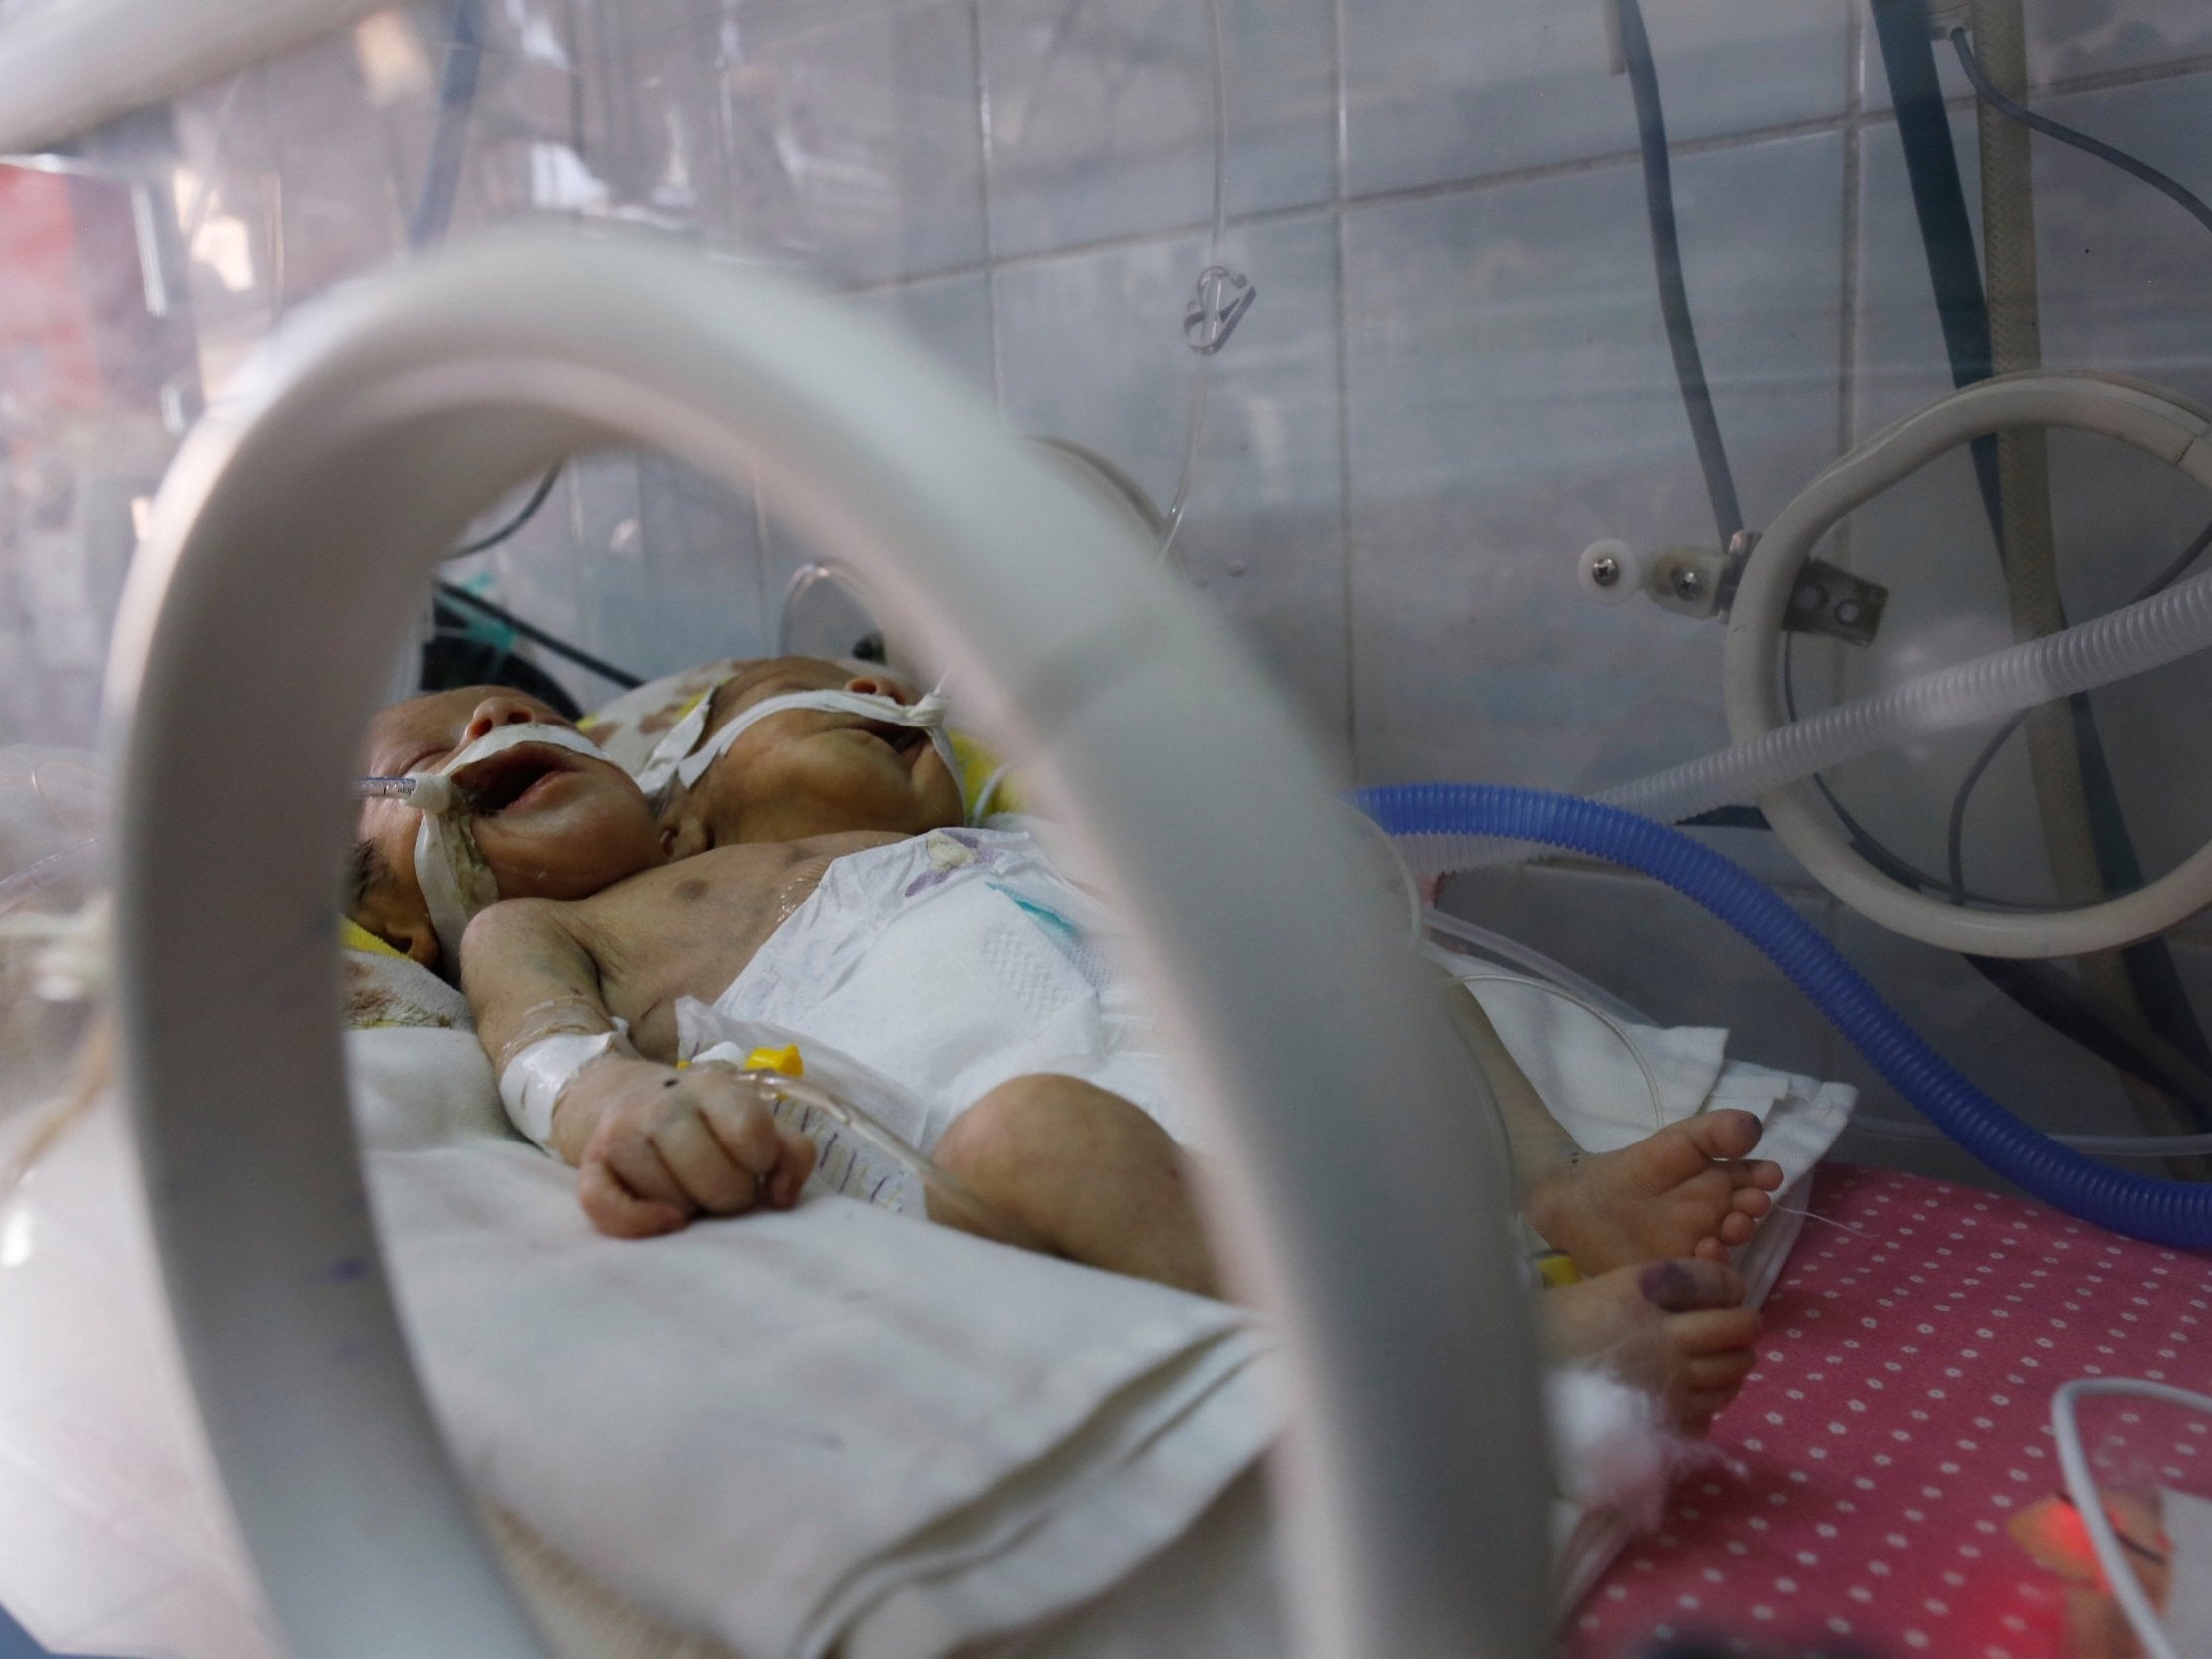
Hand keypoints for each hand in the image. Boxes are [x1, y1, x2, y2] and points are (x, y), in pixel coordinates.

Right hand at [565, 1057, 817, 1237]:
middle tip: (724, 1190)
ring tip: (691, 1193)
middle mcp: (664, 1103)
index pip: (750, 1132)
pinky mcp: (591, 1164)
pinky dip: (637, 1223)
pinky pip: (606, 1206)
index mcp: (714, 1087)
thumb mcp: (758, 1126)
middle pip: (711, 1175)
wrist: (636, 1102)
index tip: (756, 1167)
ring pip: (668, 1197)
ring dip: (688, 1209)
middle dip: (728, 1196)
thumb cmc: (711, 1126)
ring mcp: (622, 1132)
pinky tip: (669, 1223)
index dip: (761, 1163)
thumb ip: (792, 1154)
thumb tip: (781, 1196)